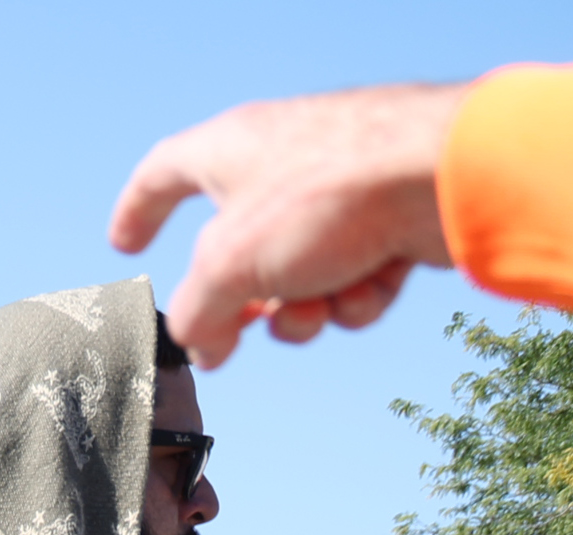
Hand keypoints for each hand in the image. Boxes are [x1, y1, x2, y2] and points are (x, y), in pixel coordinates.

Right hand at [108, 82, 466, 365]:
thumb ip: (196, 316)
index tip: (126, 243)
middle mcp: (284, 164)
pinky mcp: (392, 217)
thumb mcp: (225, 269)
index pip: (162, 175)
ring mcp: (341, 191)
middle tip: (241, 334)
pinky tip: (372, 286)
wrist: (445, 176)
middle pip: (239, 250)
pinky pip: (354, 275)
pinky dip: (358, 294)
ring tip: (321, 308)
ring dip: (304, 310)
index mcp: (230, 150)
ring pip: (299, 275)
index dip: (137, 211)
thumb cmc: (325, 196)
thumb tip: (202, 346)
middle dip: (244, 303)